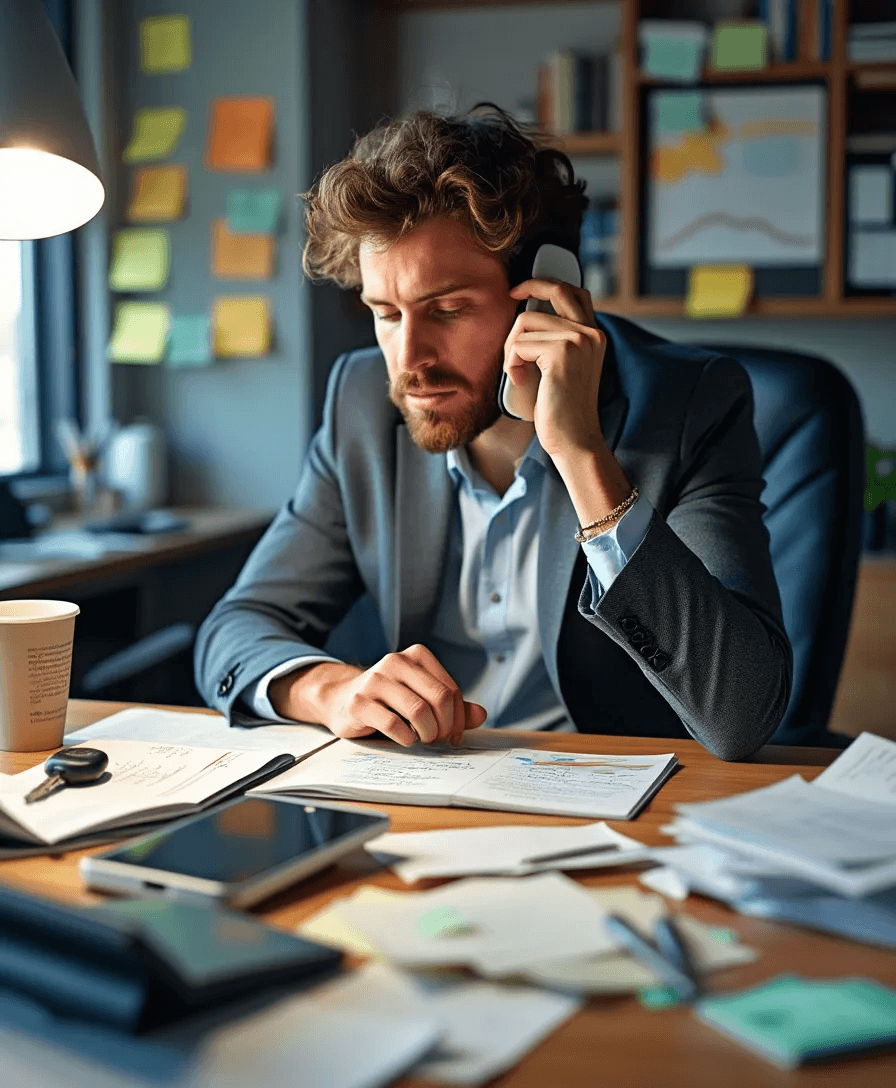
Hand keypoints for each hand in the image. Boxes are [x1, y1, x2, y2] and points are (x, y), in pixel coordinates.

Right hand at [275, 645, 486, 746]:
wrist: (340, 698)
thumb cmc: (388, 699)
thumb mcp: (421, 697)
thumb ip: (451, 705)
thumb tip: (481, 715)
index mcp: (416, 656)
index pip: (451, 689)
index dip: (458, 717)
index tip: (454, 735)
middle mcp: (396, 662)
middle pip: (440, 698)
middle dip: (445, 726)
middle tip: (439, 739)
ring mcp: (375, 680)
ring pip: (419, 710)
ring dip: (427, 733)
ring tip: (423, 739)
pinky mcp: (359, 702)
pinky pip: (393, 724)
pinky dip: (406, 738)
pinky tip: (405, 739)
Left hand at [505, 279, 606, 458]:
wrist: (574, 440)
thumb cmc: (561, 409)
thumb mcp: (561, 367)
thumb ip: (554, 339)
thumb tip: (524, 311)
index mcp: (595, 335)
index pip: (575, 292)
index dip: (546, 283)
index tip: (520, 290)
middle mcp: (591, 333)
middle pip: (555, 290)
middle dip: (528, 287)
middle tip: (510, 295)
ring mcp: (579, 340)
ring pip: (526, 322)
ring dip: (511, 347)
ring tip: (516, 372)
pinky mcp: (562, 353)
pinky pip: (519, 344)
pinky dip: (510, 363)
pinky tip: (518, 381)